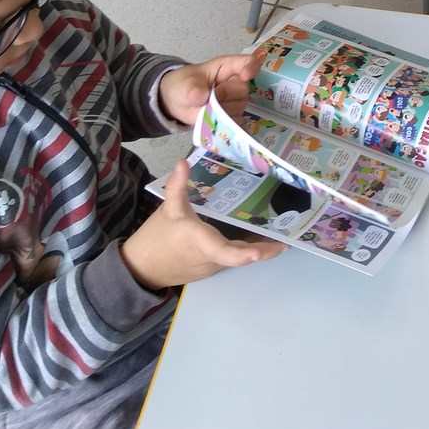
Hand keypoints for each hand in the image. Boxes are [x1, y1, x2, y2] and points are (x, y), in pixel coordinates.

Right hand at [122, 161, 284, 289]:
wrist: (143, 267)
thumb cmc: (157, 236)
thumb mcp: (167, 209)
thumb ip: (177, 186)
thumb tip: (184, 161)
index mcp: (200, 242)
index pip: (225, 252)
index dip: (243, 254)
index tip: (260, 252)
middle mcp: (211, 258)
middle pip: (240, 257)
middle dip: (264, 250)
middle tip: (285, 240)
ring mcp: (213, 266)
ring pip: (238, 257)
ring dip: (258, 249)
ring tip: (280, 236)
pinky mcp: (212, 268)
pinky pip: (231, 258)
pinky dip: (245, 250)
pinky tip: (260, 238)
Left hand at [159, 53, 260, 126]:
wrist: (177, 102)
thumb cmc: (185, 84)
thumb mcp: (186, 84)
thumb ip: (195, 90)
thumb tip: (203, 97)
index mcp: (227, 66)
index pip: (247, 62)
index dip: (251, 67)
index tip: (246, 76)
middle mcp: (235, 82)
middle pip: (244, 88)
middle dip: (227, 94)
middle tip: (210, 96)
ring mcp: (236, 100)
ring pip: (240, 105)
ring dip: (223, 108)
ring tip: (207, 106)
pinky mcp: (234, 115)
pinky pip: (236, 120)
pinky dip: (224, 121)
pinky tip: (212, 118)